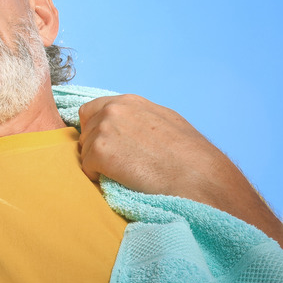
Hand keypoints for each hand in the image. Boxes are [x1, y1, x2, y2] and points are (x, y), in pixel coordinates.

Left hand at [77, 94, 247, 206]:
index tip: (109, 146)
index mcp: (129, 101)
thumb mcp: (165, 122)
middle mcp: (113, 109)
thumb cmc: (189, 155)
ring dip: (98, 164)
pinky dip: (97, 177)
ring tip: (125, 173)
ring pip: (85, 150)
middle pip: (84, 132)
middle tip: (118, 165)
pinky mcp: (100, 152)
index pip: (91, 111)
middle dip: (95, 148)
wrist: (198, 176)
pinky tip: (120, 180)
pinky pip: (86, 168)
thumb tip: (126, 127)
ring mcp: (105, 129)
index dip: (95, 130)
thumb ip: (139, 119)